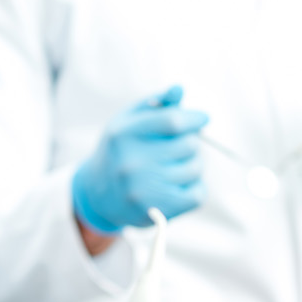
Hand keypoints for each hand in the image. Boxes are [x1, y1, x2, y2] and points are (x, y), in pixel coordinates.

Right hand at [71, 86, 208, 234]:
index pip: (173, 121)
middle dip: (191, 143)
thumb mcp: (129, 121)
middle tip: (178, 147)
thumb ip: (156, 104)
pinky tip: (179, 185)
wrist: (99, 195)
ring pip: (196, 169)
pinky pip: (197, 194)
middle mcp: (132, 162)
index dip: (194, 118)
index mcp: (124, 134)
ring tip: (175, 166)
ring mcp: (144, 189)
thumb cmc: (121, 150)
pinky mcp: (157, 211)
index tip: (202, 119)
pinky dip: (195, 188)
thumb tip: (179, 89)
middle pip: (190, 145)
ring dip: (193, 165)